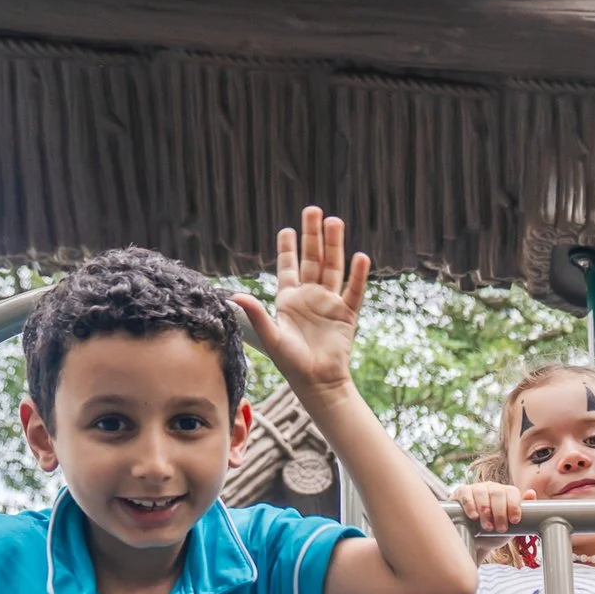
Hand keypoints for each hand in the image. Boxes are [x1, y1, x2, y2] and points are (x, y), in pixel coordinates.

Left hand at [232, 207, 368, 401]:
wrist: (318, 382)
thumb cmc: (292, 364)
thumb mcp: (271, 337)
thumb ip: (257, 314)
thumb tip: (234, 296)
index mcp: (289, 300)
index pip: (289, 267)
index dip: (288, 247)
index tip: (288, 228)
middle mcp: (310, 297)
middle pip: (312, 259)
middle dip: (313, 235)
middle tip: (313, 210)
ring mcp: (329, 304)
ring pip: (332, 268)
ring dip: (334, 246)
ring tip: (335, 222)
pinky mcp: (346, 315)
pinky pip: (354, 291)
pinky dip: (358, 275)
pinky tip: (360, 256)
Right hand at [452, 481, 528, 536]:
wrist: (474, 542)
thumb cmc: (495, 532)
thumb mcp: (511, 526)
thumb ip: (524, 511)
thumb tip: (532, 493)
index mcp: (506, 493)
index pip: (512, 492)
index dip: (514, 506)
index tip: (514, 521)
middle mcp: (491, 487)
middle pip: (497, 493)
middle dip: (500, 512)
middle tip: (500, 529)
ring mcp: (476, 488)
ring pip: (482, 493)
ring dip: (485, 511)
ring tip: (487, 527)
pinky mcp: (461, 493)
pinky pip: (466, 495)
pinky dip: (470, 505)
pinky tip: (474, 516)